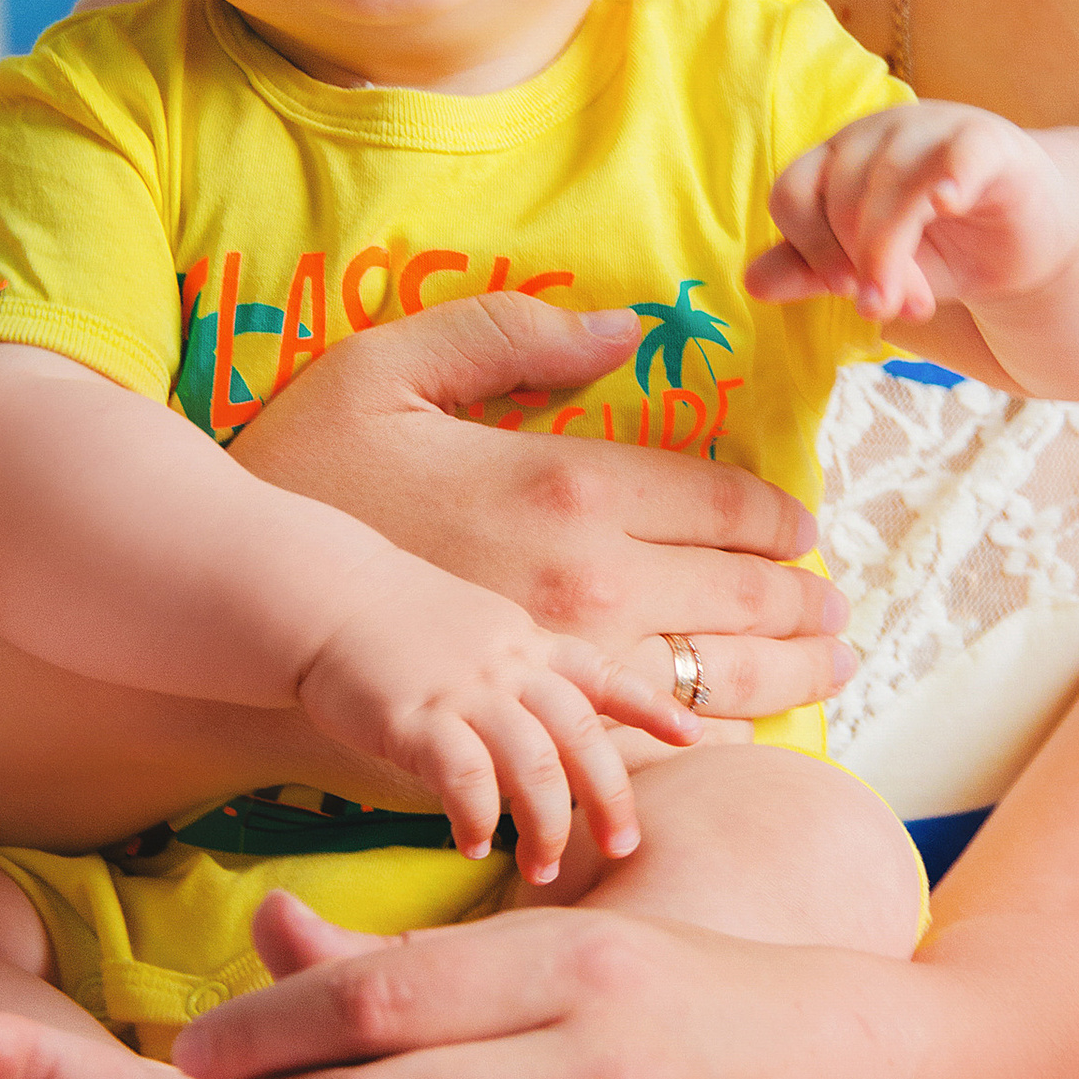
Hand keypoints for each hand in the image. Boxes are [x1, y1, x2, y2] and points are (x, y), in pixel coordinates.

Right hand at [229, 289, 855, 718]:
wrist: (244, 596)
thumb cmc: (308, 469)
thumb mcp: (395, 367)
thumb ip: (515, 336)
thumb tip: (628, 332)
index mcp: (570, 482)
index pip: (728, 505)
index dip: (781, 523)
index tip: (801, 534)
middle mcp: (590, 578)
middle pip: (747, 598)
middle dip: (807, 608)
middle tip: (835, 614)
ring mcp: (566, 663)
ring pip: (721, 680)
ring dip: (788, 679)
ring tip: (820, 672)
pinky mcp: (535, 727)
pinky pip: (649, 747)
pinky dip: (704, 743)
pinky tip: (729, 738)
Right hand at [294, 558, 695, 886]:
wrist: (325, 596)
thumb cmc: (399, 625)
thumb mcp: (480, 630)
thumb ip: (524, 671)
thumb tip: (559, 725)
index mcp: (529, 642)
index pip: (605, 674)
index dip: (652, 705)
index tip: (694, 736)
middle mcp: (508, 664)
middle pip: (581, 733)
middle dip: (609, 795)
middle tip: (623, 848)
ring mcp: (464, 689)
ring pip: (533, 762)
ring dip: (546, 823)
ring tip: (544, 869)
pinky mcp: (414, 716)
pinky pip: (461, 775)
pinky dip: (475, 816)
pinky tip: (474, 846)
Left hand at [749, 103, 1074, 323]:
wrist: (1026, 241)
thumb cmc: (941, 249)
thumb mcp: (871, 267)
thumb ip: (814, 271)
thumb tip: (753, 284)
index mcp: (839, 158)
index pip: (794, 191)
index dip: (807, 245)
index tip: (840, 291)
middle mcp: (877, 133)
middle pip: (842, 195)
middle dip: (862, 263)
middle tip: (891, 310)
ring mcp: (933, 128)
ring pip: (891, 184)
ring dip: (896, 254)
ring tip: (916, 303)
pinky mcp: (989, 141)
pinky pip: (959, 152)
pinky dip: (949, 175)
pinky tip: (948, 203)